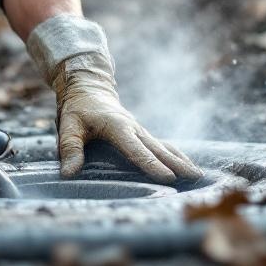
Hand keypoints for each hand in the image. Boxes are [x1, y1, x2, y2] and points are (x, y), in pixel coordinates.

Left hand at [55, 64, 201, 180]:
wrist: (88, 88)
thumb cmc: (77, 108)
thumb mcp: (67, 125)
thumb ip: (70, 148)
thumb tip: (68, 174)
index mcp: (117, 126)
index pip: (135, 148)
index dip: (151, 164)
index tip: (168, 177)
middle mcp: (133, 128)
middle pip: (158, 147)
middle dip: (176, 163)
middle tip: (194, 177)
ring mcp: (140, 130)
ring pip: (164, 146)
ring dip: (181, 159)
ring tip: (198, 174)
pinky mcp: (141, 133)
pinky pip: (161, 145)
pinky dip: (176, 155)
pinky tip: (187, 165)